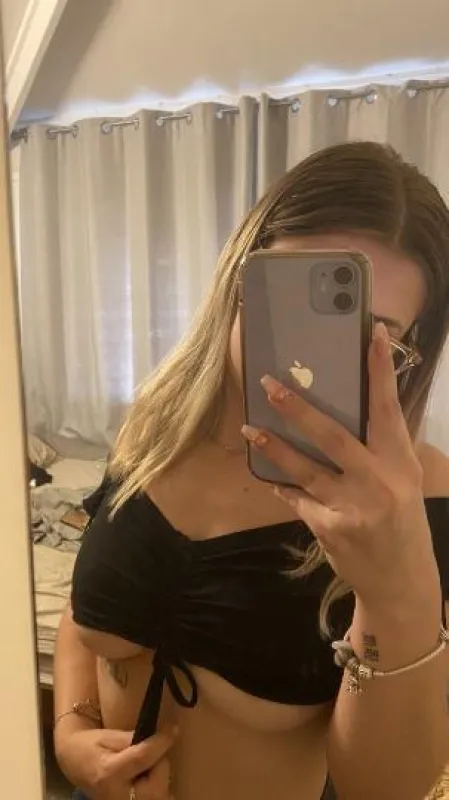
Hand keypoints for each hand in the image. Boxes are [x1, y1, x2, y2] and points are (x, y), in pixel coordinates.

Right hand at [55, 725, 176, 799]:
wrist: (75, 764)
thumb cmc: (91, 746)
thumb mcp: (109, 736)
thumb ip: (132, 738)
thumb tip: (157, 737)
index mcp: (110, 773)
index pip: (143, 758)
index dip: (161, 742)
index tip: (172, 728)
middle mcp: (118, 796)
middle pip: (156, 785)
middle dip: (160, 766)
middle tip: (153, 753)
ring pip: (159, 796)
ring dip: (160, 780)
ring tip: (148, 768)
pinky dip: (157, 791)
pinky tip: (148, 780)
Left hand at [242, 323, 440, 609]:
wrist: (401, 580)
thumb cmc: (402, 522)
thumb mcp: (402, 480)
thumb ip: (379, 447)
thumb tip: (351, 408)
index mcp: (400, 462)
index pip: (388, 408)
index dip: (380, 370)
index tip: (373, 334)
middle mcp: (378, 481)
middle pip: (333, 436)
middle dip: (298, 408)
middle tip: (271, 384)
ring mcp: (352, 507)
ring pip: (305, 468)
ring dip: (274, 446)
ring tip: (250, 429)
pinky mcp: (329, 527)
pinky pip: (297, 497)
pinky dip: (281, 483)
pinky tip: (265, 472)